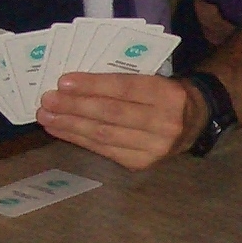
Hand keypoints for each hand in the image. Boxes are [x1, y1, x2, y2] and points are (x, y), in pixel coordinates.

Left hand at [36, 69, 196, 168]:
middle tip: (47, 101)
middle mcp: (165, 123)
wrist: (194, 121)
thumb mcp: (153, 78)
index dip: (92, 86)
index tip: (64, 82)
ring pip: (105, 135)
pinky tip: (62, 131)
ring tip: (47, 117)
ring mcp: (155, 148)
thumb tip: (74, 84)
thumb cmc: (164, 94)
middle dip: (75, 107)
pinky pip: (105, 151)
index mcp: (168, 94)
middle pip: (111, 114)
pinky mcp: (142, 163)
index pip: (124, 88)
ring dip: (71, 126)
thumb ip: (122, 79)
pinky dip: (80, 140)